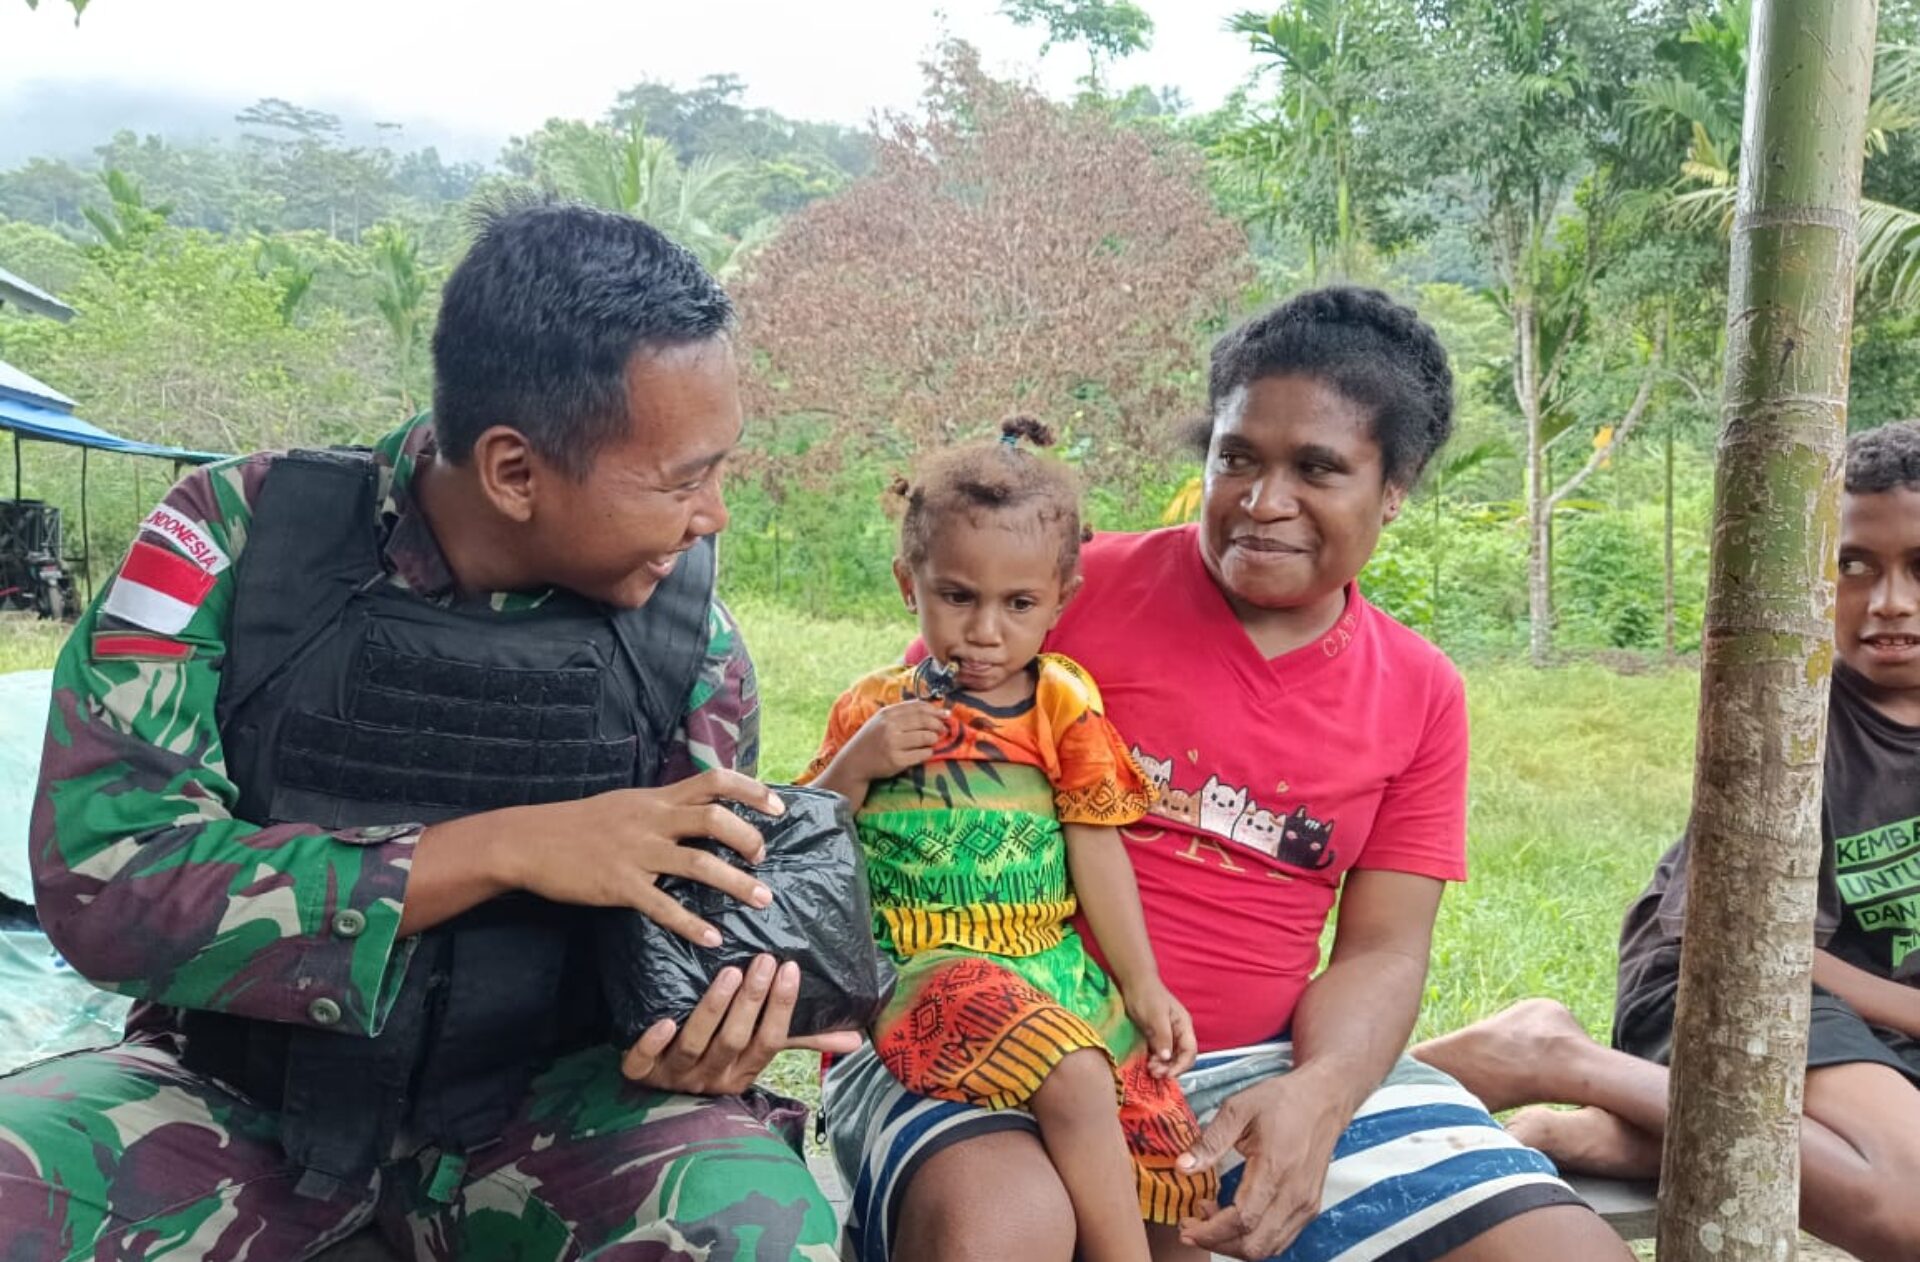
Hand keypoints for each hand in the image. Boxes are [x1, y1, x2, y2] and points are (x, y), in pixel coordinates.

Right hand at [496, 768, 781, 945]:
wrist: (528, 841)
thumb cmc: (580, 824)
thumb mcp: (627, 803)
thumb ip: (664, 807)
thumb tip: (701, 811)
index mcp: (657, 798)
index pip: (714, 781)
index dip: (752, 791)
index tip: (779, 807)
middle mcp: (652, 820)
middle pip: (714, 819)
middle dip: (748, 838)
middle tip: (764, 858)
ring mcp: (636, 852)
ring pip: (698, 864)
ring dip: (735, 882)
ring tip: (762, 899)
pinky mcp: (619, 884)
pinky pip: (663, 906)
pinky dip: (691, 924)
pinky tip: (712, 938)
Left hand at [620, 953, 862, 1093]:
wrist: (656, 1082)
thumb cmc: (715, 1057)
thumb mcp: (756, 1049)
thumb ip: (799, 1038)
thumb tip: (855, 1038)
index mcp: (743, 1073)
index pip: (769, 1042)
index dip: (780, 1007)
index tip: (790, 968)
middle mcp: (712, 1078)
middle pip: (734, 1041)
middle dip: (751, 1001)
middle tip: (761, 960)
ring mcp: (675, 1076)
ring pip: (695, 1045)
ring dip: (712, 1009)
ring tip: (728, 973)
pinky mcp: (640, 1074)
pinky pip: (644, 1063)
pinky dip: (654, 1043)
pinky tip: (664, 1020)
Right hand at [836, 700, 947, 781]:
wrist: (854, 762)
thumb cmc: (872, 739)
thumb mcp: (882, 720)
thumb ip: (903, 713)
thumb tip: (933, 709)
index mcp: (887, 713)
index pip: (918, 707)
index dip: (935, 710)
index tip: (946, 714)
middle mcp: (889, 727)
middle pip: (924, 721)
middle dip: (938, 724)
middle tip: (944, 729)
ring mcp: (892, 744)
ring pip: (925, 737)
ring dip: (934, 738)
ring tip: (933, 740)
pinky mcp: (896, 761)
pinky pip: (921, 754)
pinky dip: (928, 752)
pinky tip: (926, 752)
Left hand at [1123, 977, 1196, 1077]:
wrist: (1134, 982)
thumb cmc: (1147, 995)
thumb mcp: (1155, 1016)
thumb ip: (1162, 1036)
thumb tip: (1166, 1057)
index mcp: (1184, 1026)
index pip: (1190, 1051)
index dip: (1181, 1066)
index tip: (1167, 1075)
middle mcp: (1178, 1032)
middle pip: (1181, 1057)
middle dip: (1170, 1068)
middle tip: (1154, 1073)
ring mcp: (1167, 1035)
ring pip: (1170, 1058)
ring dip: (1162, 1067)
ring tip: (1149, 1069)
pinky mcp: (1156, 1036)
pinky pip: (1159, 1054)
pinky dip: (1155, 1062)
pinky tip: (1146, 1064)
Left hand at [1176, 1071, 1346, 1258]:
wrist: (1323, 1099)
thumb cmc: (1281, 1100)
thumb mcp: (1238, 1109)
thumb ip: (1210, 1141)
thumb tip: (1182, 1167)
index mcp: (1275, 1169)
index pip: (1242, 1220)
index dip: (1210, 1232)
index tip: (1186, 1227)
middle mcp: (1295, 1195)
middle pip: (1254, 1245)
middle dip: (1217, 1243)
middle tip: (1191, 1225)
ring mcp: (1305, 1205)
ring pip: (1267, 1248)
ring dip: (1233, 1244)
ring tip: (1211, 1217)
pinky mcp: (1309, 1207)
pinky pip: (1279, 1239)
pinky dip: (1253, 1239)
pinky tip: (1234, 1218)